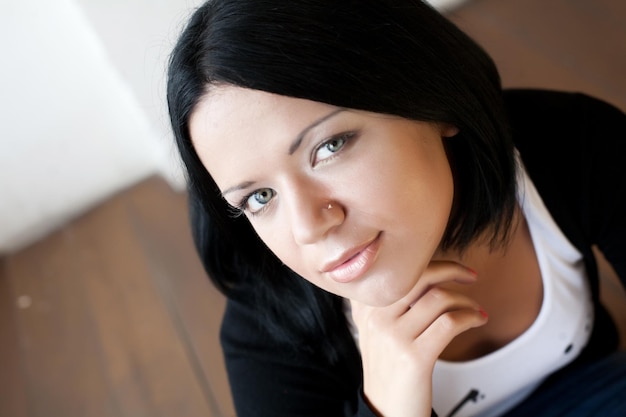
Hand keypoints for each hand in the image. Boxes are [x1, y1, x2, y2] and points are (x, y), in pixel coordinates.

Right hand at [350, 261, 486, 416]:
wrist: (386, 413)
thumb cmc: (388, 371)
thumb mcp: (373, 332)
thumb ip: (379, 303)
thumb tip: (404, 273)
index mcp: (365, 309)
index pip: (399, 270)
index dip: (429, 262)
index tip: (449, 266)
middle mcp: (375, 319)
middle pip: (418, 276)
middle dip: (450, 269)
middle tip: (469, 275)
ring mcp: (394, 338)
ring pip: (438, 298)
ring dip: (466, 299)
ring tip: (476, 308)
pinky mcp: (414, 358)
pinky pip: (450, 322)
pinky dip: (470, 317)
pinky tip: (477, 321)